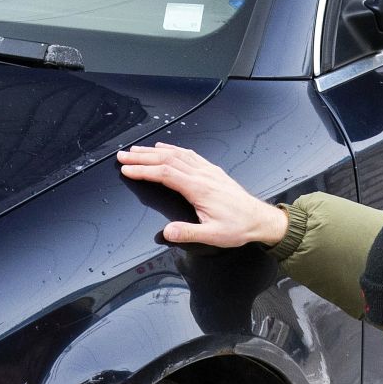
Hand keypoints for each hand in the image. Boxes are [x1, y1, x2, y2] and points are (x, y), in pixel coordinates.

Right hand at [116, 143, 288, 247]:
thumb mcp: (212, 236)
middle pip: (167, 159)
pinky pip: (189, 154)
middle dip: (142, 157)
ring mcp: (207, 170)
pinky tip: (164, 147)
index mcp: (199, 188)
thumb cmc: (238, 227)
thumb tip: (167, 232)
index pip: (165, 174)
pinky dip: (172, 149)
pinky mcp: (212, 170)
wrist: (259, 219)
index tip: (126, 169)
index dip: (143, 170)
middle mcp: (202, 174)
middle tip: (122, 155)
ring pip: (176, 154)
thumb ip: (188, 233)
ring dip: (154, 151)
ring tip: (136, 150)